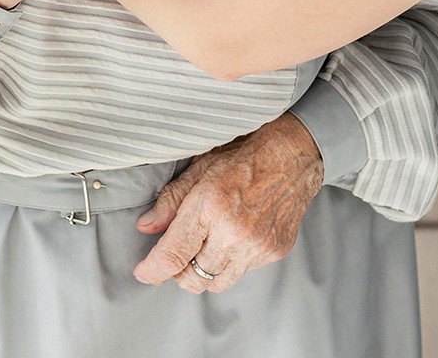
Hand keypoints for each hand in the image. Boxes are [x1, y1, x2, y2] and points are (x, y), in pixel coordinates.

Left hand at [132, 112, 322, 294]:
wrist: (294, 153)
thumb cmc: (246, 154)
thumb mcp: (201, 167)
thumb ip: (171, 200)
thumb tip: (146, 227)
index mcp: (210, 206)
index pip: (172, 255)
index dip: (152, 270)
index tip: (144, 272)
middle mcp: (233, 232)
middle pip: (192, 279)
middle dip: (178, 271)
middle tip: (179, 252)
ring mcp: (256, 245)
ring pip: (217, 283)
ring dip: (204, 272)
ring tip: (205, 246)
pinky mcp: (274, 252)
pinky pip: (243, 271)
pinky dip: (232, 261)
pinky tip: (234, 237)